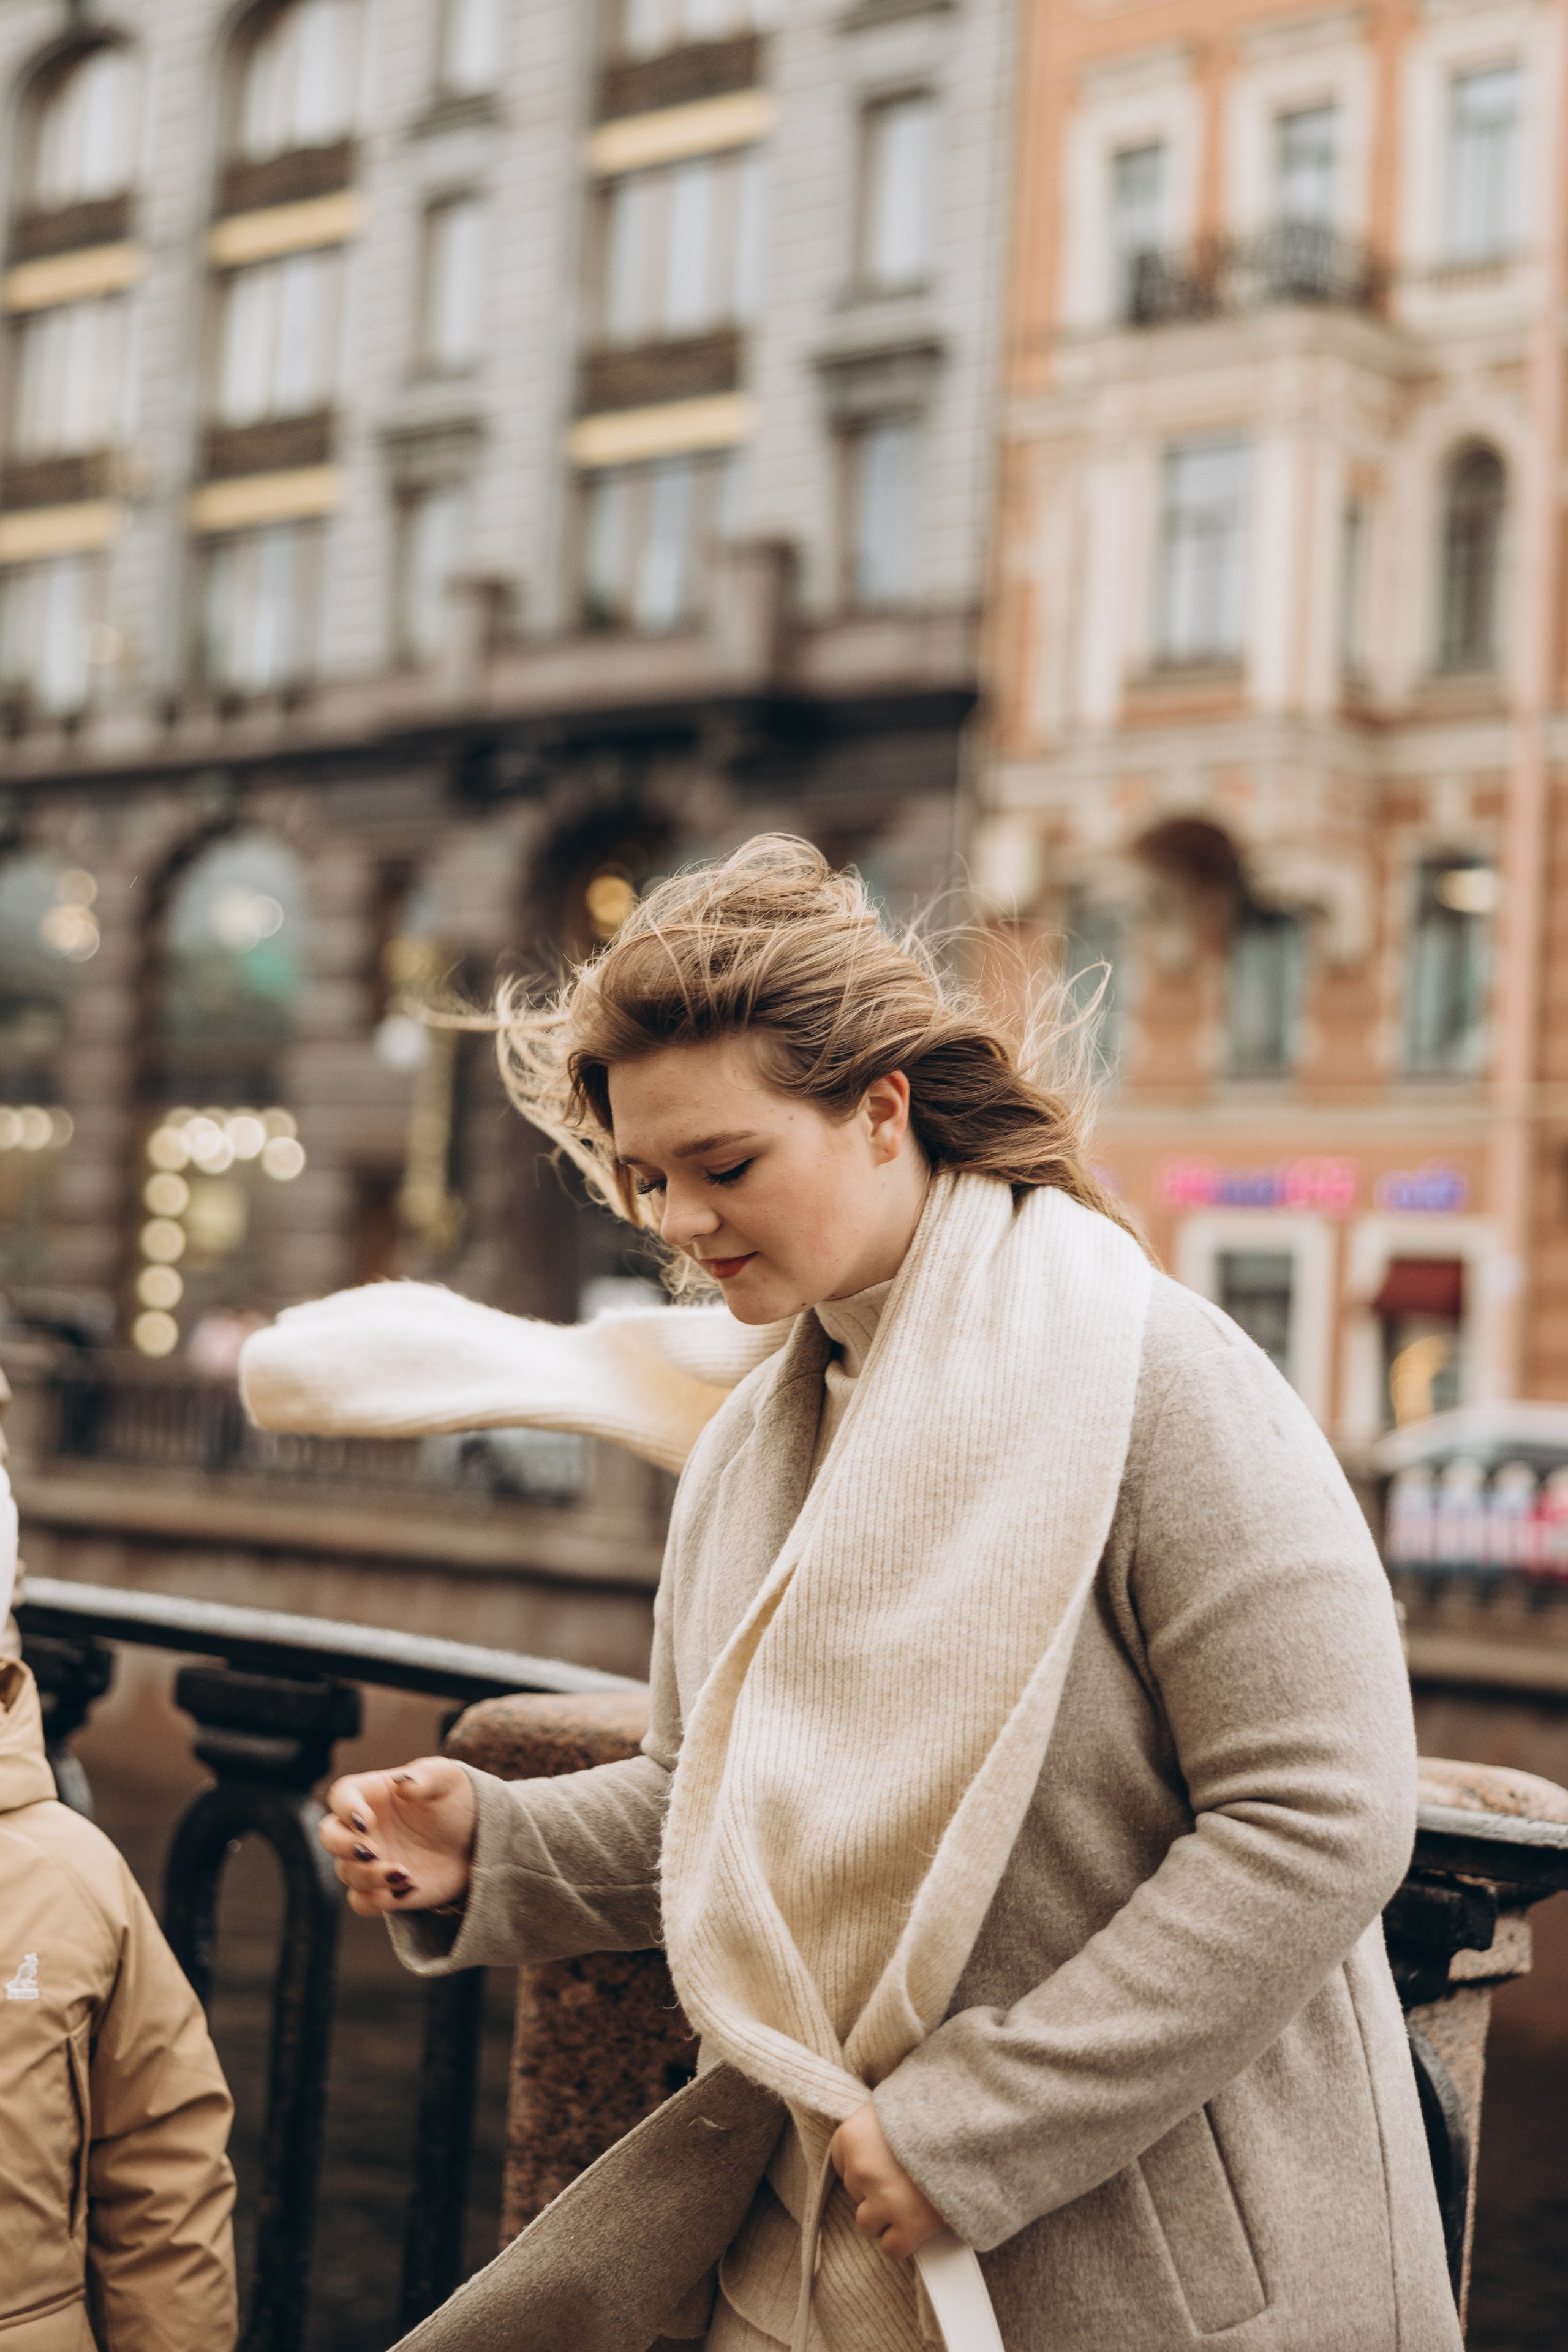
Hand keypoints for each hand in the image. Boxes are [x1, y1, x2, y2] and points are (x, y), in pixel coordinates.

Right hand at [319, 1757, 476, 1917]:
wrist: (478, 1840)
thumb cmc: (459, 1800)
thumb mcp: (448, 1779)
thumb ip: (425, 1777)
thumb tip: (403, 1784)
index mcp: (374, 1793)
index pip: (341, 1795)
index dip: (345, 1808)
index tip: (366, 1820)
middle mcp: (365, 1828)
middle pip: (329, 1836)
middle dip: (343, 1846)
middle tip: (373, 1852)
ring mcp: (370, 1860)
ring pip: (347, 1873)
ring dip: (369, 1877)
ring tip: (405, 1874)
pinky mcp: (382, 1889)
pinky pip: (361, 1902)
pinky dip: (375, 1902)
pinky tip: (407, 1889)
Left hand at [829, 2103, 946, 2260]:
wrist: (973, 2128)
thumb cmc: (936, 2115)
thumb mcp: (895, 2108)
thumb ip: (875, 2131)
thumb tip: (867, 2152)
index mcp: (853, 2135)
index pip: (840, 2162)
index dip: (863, 2164)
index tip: (881, 2162)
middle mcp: (862, 2168)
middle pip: (855, 2192)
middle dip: (876, 2188)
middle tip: (903, 2176)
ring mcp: (884, 2199)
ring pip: (867, 2223)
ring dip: (886, 2216)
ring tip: (910, 2199)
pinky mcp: (908, 2224)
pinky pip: (892, 2247)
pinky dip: (904, 2240)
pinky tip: (917, 2221)